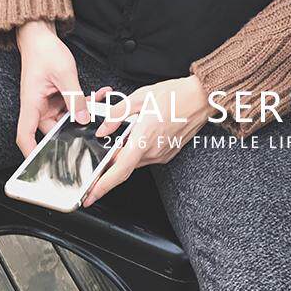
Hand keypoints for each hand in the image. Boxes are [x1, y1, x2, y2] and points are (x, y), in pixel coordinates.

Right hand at [15, 19, 106, 156]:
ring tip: (101, 105)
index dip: (31, 154)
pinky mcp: (56, 97)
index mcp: (31, 104)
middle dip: (74, 131)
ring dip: (83, 113)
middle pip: (53, 130)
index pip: (25, 136)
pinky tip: (98, 96)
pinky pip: (71, 106)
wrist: (40, 35)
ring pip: (66, 118)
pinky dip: (84, 102)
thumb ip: (75, 98)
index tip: (41, 167)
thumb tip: (84, 119)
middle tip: (93, 131)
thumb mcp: (64, 74)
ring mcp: (47, 102)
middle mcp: (37, 107)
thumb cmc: (44, 51)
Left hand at [83, 75, 213, 205]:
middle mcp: (154, 150)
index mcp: (144, 137)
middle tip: (100, 157)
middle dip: (110, 164)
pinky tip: (139, 136)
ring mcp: (162, 154)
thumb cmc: (175, 95)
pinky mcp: (168, 153)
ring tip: (125, 135)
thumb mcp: (140, 96)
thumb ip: (117, 114)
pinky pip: (146, 157)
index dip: (102, 186)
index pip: (120, 170)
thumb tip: (103, 128)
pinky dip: (138, 151)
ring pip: (135, 161)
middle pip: (124, 166)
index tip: (90, 196)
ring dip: (125, 155)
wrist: (201, 98)